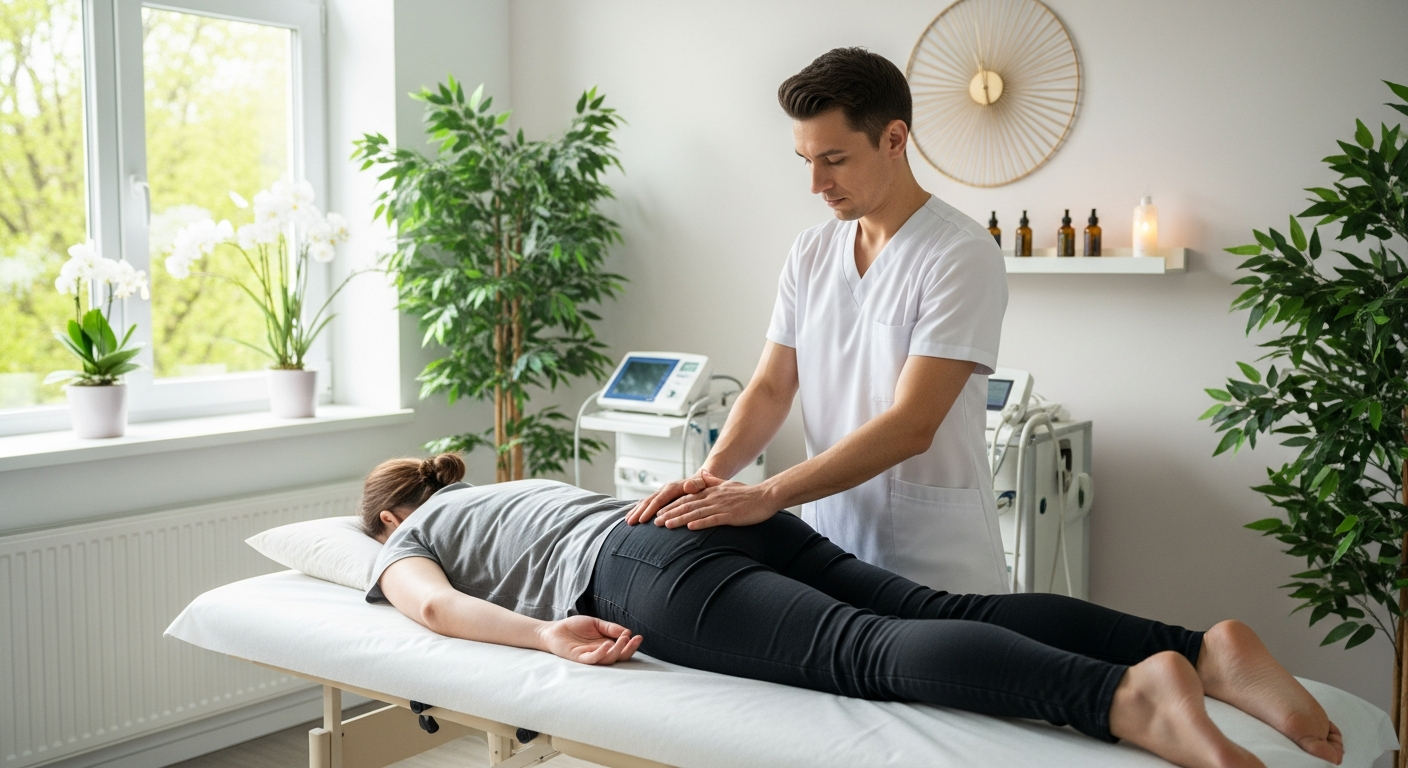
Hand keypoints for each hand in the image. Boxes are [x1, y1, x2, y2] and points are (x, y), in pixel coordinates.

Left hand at [536, 615, 642, 665]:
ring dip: (617, 650)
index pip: (622, 649)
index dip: (631, 645)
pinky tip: (608, 643)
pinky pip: (592, 659)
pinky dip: (601, 653)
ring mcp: (590, 656)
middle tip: (634, 639)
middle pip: (618, 657)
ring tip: (623, 639)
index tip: (639, 636)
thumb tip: (627, 631)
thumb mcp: (596, 623)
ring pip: (608, 659)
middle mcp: (600, 653)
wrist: (554, 630)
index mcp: (606, 645)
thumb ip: (610, 628)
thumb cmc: (575, 627)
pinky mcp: (579, 658)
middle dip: (628, 649)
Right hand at [626, 470, 724, 524]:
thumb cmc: (703, 484)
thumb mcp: (702, 483)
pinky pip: (647, 503)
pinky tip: (632, 516)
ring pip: (645, 502)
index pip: (659, 500)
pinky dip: (639, 509)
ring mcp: (661, 493)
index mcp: (673, 488)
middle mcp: (664, 489)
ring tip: (628, 521)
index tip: (642, 520)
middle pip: (649, 501)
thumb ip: (696, 484)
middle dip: (639, 512)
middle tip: (630, 523)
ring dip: (636, 511)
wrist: (701, 479)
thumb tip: (688, 485)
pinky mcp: (660, 497)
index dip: (650, 510)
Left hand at [653, 470, 777, 529]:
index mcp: (711, 492)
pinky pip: (713, 520)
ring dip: (679, 519)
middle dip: (669, 513)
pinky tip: (690, 528)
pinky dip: (700, 523)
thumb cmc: (748, 493)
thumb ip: (713, 480)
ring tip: (665, 525)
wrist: (767, 496)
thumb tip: (702, 474)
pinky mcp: (731, 515)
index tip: (658, 511)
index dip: (671, 505)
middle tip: (654, 521)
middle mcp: (713, 497)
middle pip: (687, 505)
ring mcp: (721, 506)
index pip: (686, 498)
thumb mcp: (727, 484)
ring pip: (696, 513)